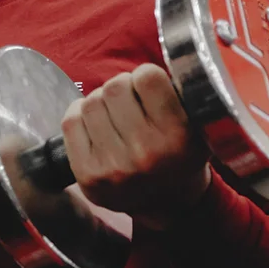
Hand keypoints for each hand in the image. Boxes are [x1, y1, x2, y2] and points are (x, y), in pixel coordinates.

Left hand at [60, 64, 210, 230]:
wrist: (169, 205)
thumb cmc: (180, 154)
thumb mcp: (198, 124)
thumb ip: (179, 94)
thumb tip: (150, 62)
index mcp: (179, 136)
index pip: (147, 77)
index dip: (146, 77)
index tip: (149, 87)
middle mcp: (147, 153)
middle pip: (114, 86)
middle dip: (120, 88)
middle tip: (129, 102)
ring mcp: (114, 167)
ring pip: (90, 102)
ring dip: (100, 103)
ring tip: (114, 117)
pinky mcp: (88, 176)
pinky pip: (70, 122)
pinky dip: (79, 116)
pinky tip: (95, 126)